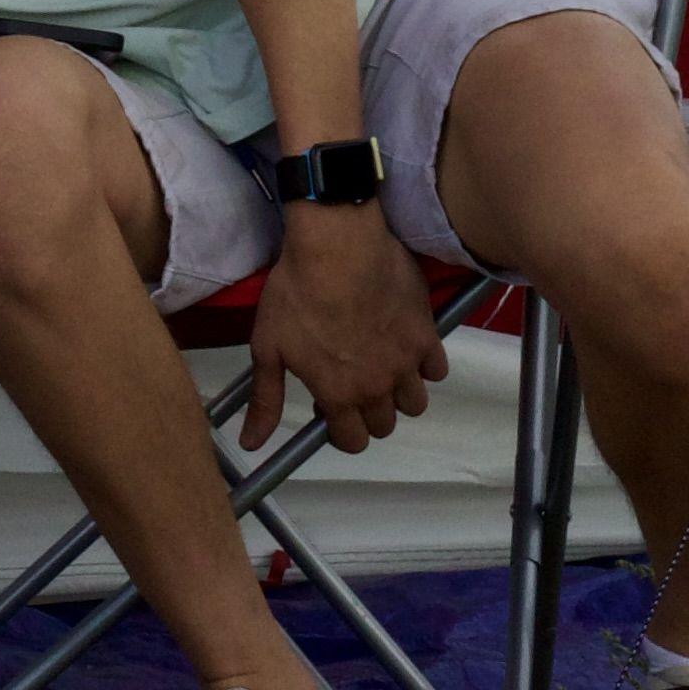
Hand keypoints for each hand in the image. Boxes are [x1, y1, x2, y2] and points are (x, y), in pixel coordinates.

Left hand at [246, 201, 446, 451]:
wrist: (337, 244)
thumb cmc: (296, 293)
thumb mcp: (268, 346)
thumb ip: (265, 399)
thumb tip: (251, 445)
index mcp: (338, 395)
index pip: (352, 442)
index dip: (340, 431)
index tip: (329, 406)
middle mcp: (377, 388)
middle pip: (384, 426)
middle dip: (367, 413)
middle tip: (352, 381)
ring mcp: (406, 363)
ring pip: (414, 404)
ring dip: (399, 394)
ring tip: (381, 366)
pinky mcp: (427, 335)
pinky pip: (437, 370)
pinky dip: (424, 366)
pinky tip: (405, 346)